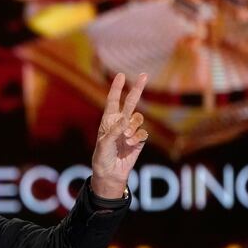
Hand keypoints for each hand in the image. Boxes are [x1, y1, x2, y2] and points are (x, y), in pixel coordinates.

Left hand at [91, 72, 148, 197]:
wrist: (110, 173)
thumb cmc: (102, 157)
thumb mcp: (104, 144)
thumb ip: (114, 131)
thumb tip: (126, 120)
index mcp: (108, 121)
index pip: (112, 101)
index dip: (116, 88)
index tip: (121, 75)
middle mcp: (120, 123)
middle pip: (131, 102)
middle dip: (137, 89)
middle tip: (144, 74)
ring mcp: (130, 131)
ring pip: (138, 119)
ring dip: (133, 127)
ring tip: (125, 138)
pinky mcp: (139, 140)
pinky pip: (143, 133)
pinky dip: (137, 137)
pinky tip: (130, 144)